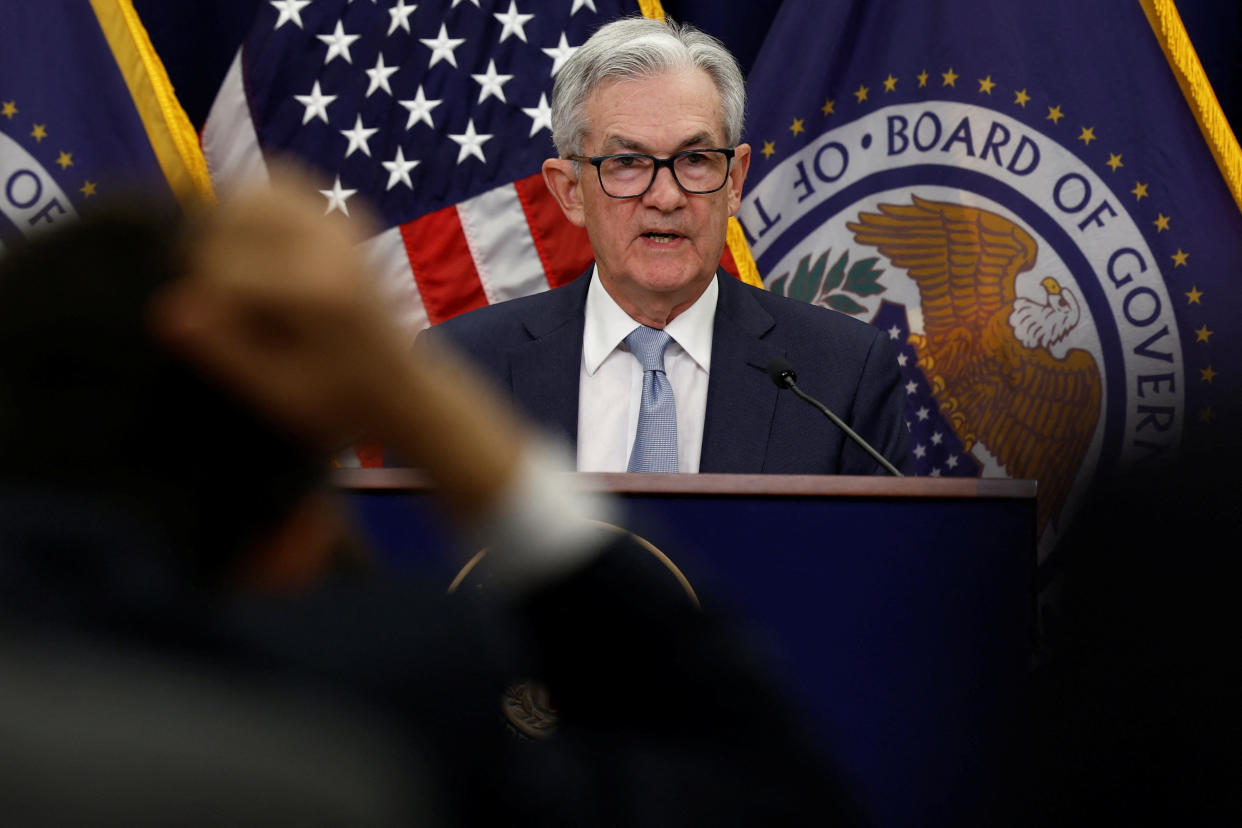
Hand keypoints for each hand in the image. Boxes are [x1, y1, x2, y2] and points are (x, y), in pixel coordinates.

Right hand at [151, 165, 528, 518]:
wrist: (403, 390)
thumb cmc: (337, 404)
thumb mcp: (276, 395)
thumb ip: (223, 351)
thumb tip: (165, 311)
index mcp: (314, 293)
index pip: (222, 266)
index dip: (201, 299)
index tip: (212, 332)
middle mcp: (329, 248)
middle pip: (234, 215)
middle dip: (211, 255)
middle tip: (222, 302)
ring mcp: (340, 227)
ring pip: (255, 193)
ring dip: (227, 227)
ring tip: (233, 274)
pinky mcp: (345, 220)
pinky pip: (284, 187)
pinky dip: (256, 209)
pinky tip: (254, 249)